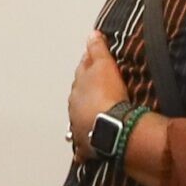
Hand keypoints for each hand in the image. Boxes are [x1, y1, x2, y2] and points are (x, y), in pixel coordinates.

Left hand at [68, 31, 128, 160]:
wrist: (110, 127)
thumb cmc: (108, 94)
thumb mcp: (104, 66)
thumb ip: (97, 50)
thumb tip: (91, 34)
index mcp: (78, 87)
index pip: (82, 72)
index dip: (89, 66)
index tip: (94, 64)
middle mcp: (74, 107)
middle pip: (79, 96)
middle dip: (85, 92)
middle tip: (96, 90)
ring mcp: (78, 126)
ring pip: (79, 119)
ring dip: (84, 116)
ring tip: (92, 116)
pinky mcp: (86, 146)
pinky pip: (83, 146)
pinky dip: (83, 146)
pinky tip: (84, 151)